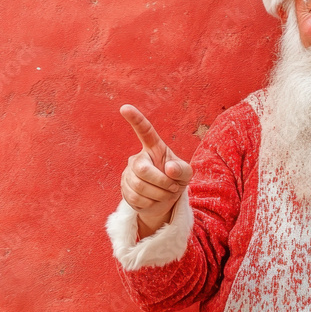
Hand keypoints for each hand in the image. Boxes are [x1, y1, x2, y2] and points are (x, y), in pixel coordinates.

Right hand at [119, 104, 192, 237]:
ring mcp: (128, 173)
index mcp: (153, 147)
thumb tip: (169, 169)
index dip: (135, 119)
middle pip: (142, 170)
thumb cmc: (176, 180)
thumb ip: (182, 169)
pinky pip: (135, 198)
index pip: (144, 130)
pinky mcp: (124, 188)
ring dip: (158, 195)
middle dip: (161, 182)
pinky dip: (150, 203)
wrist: (165, 201)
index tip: (125, 107)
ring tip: (164, 194)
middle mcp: (138, 157)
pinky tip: (153, 200)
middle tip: (172, 187)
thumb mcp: (186, 174)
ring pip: (139, 186)